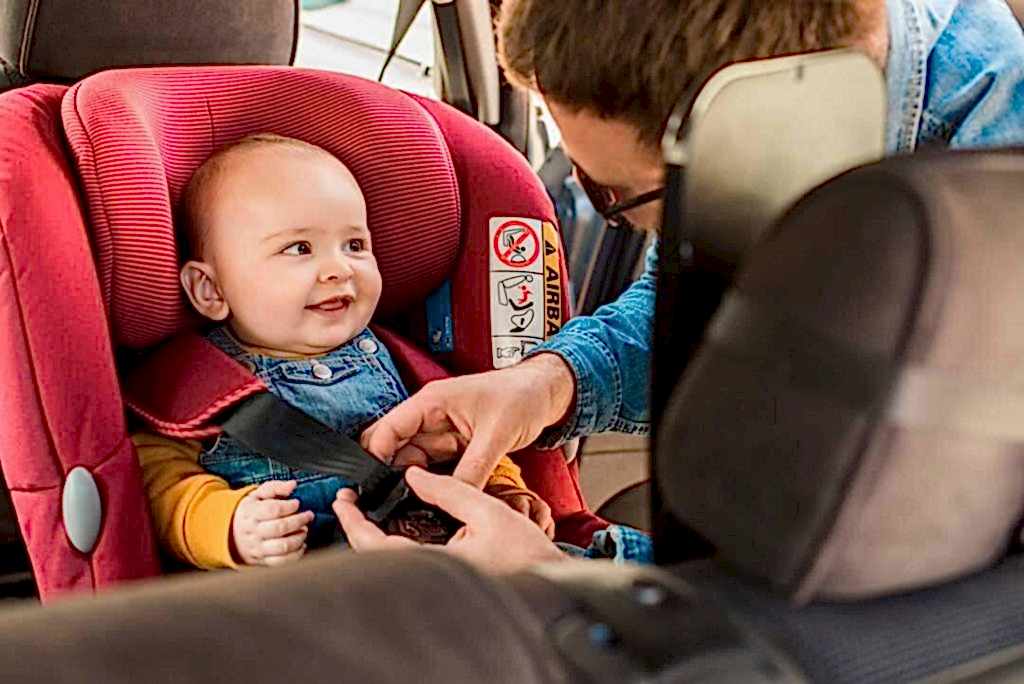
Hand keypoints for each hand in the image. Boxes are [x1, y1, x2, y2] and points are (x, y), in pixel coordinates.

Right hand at [231, 480, 314, 566]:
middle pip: (279, 528)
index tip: (296, 503)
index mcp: (251, 513)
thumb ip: (276, 487)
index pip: (272, 510)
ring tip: (304, 530)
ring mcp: (258, 548)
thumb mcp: (258, 495)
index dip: (289, 506)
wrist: (232, 534)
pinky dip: (296, 554)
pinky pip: (282, 561)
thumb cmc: (251, 511)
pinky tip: (301, 544)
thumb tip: (292, 485)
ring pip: (282, 546)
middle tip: (308, 515)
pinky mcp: (263, 560)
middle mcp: (254, 531)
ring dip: (299, 538)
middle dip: (299, 521)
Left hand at [333, 468, 567, 573]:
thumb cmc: (526, 553)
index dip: (354, 523)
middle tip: (349, 502)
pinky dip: (392, 544)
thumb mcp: (488, 510)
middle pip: (375, 557)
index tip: (344, 501)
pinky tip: (393, 526)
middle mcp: (432, 577)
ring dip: (372, 536)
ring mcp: (436, 582)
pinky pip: (407, 564)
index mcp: (438, 564)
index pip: (377, 546)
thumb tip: (414, 475)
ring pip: (389, 562)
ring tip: (366, 509)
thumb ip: (448, 490)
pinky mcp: (444, 580)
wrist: (550, 580)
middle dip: (357, 528)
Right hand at [360, 353, 574, 486]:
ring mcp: (442, 431)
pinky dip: (433, 481)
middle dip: (390, 473)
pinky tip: (434, 497)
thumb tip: (454, 496)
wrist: (545, 393)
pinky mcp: (454, 445)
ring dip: (413, 481)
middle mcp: (431, 416)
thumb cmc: (522, 396)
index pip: (389, 429)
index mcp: (432, 402)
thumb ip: (473, 468)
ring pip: (413, 461)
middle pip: (395, 447)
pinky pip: (435, 466)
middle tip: (391, 502)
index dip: (376, 456)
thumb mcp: (497, 435)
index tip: (374, 485)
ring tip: (414, 504)